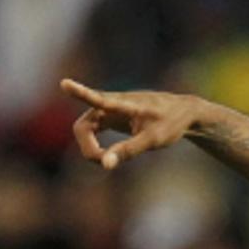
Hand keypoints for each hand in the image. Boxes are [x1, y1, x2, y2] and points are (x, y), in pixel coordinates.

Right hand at [61, 78, 202, 169]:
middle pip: (83, 126)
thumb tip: (104, 165)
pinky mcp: (110, 115)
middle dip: (87, 147)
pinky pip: (92, 130)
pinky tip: (106, 155)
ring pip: (85, 129)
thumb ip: (128, 151)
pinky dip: (95, 144)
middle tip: (104, 163)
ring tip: (106, 161)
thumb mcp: (153, 140)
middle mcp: (112, 103)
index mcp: (125, 105)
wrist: (183, 112)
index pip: (99, 99)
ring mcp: (109, 109)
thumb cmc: (171, 123)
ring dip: (90, 147)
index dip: (81, 93)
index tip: (64, 84)